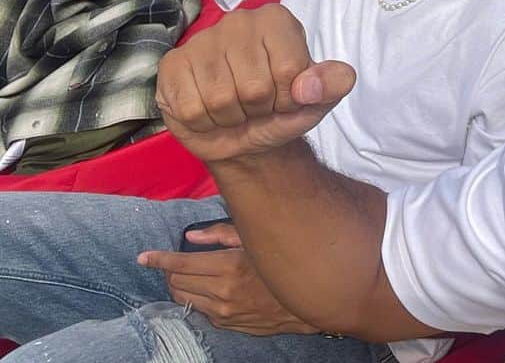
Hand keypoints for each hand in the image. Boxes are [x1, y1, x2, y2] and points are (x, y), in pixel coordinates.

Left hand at [139, 224, 317, 335]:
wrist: (305, 301)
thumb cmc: (281, 262)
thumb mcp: (257, 239)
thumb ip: (222, 234)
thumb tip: (190, 236)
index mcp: (230, 265)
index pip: (181, 264)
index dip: (159, 259)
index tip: (143, 257)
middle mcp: (223, 292)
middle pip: (177, 282)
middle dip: (170, 270)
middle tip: (176, 260)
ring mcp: (223, 312)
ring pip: (183, 298)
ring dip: (180, 284)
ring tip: (190, 273)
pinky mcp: (226, 324)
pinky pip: (198, 309)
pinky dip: (195, 296)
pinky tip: (207, 287)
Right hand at [156, 3, 355, 165]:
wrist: (242, 135)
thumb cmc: (281, 109)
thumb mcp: (317, 99)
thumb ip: (330, 85)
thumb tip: (311, 86)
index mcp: (277, 20)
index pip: (289, 68)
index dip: (290, 96)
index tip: (285, 96)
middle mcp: (239, 20)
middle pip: (254, 86)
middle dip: (259, 109)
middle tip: (257, 105)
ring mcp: (202, 40)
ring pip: (220, 99)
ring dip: (231, 118)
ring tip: (234, 108)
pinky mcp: (173, 64)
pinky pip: (191, 108)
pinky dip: (204, 122)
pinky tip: (209, 110)